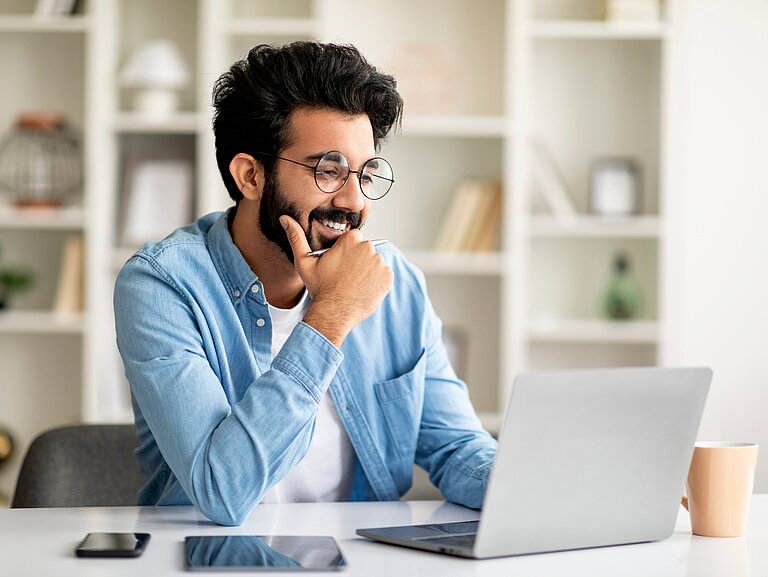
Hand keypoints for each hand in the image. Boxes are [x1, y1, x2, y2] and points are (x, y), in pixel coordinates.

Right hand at [280, 215, 392, 346]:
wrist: (334, 312)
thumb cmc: (319, 287)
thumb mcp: (304, 261)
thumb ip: (296, 237)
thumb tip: (284, 218)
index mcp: (350, 240)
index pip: (354, 239)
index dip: (347, 251)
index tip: (341, 263)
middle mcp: (367, 247)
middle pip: (366, 250)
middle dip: (358, 260)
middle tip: (346, 276)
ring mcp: (379, 263)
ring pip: (375, 263)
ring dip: (368, 271)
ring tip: (354, 284)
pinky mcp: (387, 277)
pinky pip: (384, 276)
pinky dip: (377, 282)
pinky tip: (363, 290)